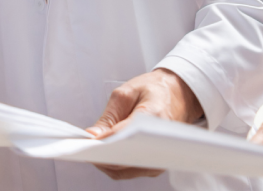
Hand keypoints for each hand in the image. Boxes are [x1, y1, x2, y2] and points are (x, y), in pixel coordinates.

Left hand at [86, 68, 203, 179]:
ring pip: (124, 170)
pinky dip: (112, 164)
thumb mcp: (126, 93)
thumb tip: (93, 136)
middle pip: (125, 159)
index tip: (89, 141)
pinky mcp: (153, 165)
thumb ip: (109, 115)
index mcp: (155, 116)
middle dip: (102, 155)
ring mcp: (158, 158)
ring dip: (105, 162)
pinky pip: (128, 171)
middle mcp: (161, 143)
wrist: (178, 95)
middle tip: (84, 148)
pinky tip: (102, 153)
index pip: (126, 134)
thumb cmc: (152, 91)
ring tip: (90, 149)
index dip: (105, 139)